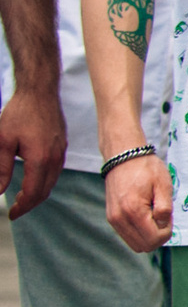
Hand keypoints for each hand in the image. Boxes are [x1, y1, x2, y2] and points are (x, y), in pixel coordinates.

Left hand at [0, 85, 64, 218]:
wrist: (40, 92)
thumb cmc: (19, 113)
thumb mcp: (2, 141)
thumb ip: (1, 168)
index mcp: (40, 159)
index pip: (33, 193)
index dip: (22, 207)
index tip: (11, 214)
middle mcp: (55, 158)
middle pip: (45, 191)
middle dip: (30, 204)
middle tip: (15, 209)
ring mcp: (61, 152)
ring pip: (52, 182)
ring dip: (38, 193)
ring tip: (22, 197)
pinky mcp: (62, 146)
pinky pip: (55, 171)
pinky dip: (44, 181)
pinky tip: (33, 178)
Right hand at [102, 153, 169, 251]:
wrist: (123, 157)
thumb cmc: (145, 169)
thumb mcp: (163, 185)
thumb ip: (165, 208)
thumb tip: (163, 225)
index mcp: (133, 211)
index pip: (155, 239)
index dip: (167, 231)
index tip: (168, 214)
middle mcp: (119, 219)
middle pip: (145, 246)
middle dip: (159, 235)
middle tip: (162, 216)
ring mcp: (113, 220)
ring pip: (136, 244)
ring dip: (149, 235)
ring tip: (154, 215)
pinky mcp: (112, 218)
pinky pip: (128, 236)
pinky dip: (140, 232)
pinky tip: (145, 216)